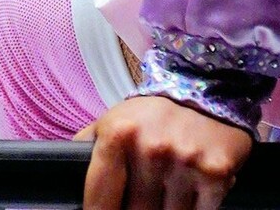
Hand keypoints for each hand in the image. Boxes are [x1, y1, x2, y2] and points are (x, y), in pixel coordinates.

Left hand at [74, 95, 253, 209]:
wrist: (210, 81)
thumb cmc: (153, 112)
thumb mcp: (112, 121)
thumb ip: (87, 149)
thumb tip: (63, 180)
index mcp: (119, 135)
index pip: (99, 204)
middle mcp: (152, 148)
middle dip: (139, 209)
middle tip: (144, 198)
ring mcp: (185, 161)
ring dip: (169, 208)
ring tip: (169, 191)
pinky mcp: (216, 172)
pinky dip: (198, 207)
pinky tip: (194, 189)